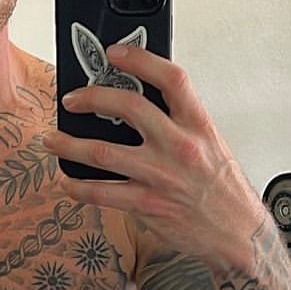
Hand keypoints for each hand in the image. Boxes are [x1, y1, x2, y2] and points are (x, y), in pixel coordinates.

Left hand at [42, 45, 265, 270]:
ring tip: (53, 140)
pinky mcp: (148, 206)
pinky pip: (102, 193)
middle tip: (72, 100)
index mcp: (199, 126)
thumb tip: (139, 109)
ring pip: (104, 153)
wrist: (238, 236)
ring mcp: (162, 177)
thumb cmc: (223, 191)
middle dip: (92, 98)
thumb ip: (179, 126)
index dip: (140, 60)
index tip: (115, 53)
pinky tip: (68, 182)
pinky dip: (79, 187)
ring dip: (70, 145)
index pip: (172, 79)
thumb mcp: (211, 146)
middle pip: (129, 107)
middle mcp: (180, 147)